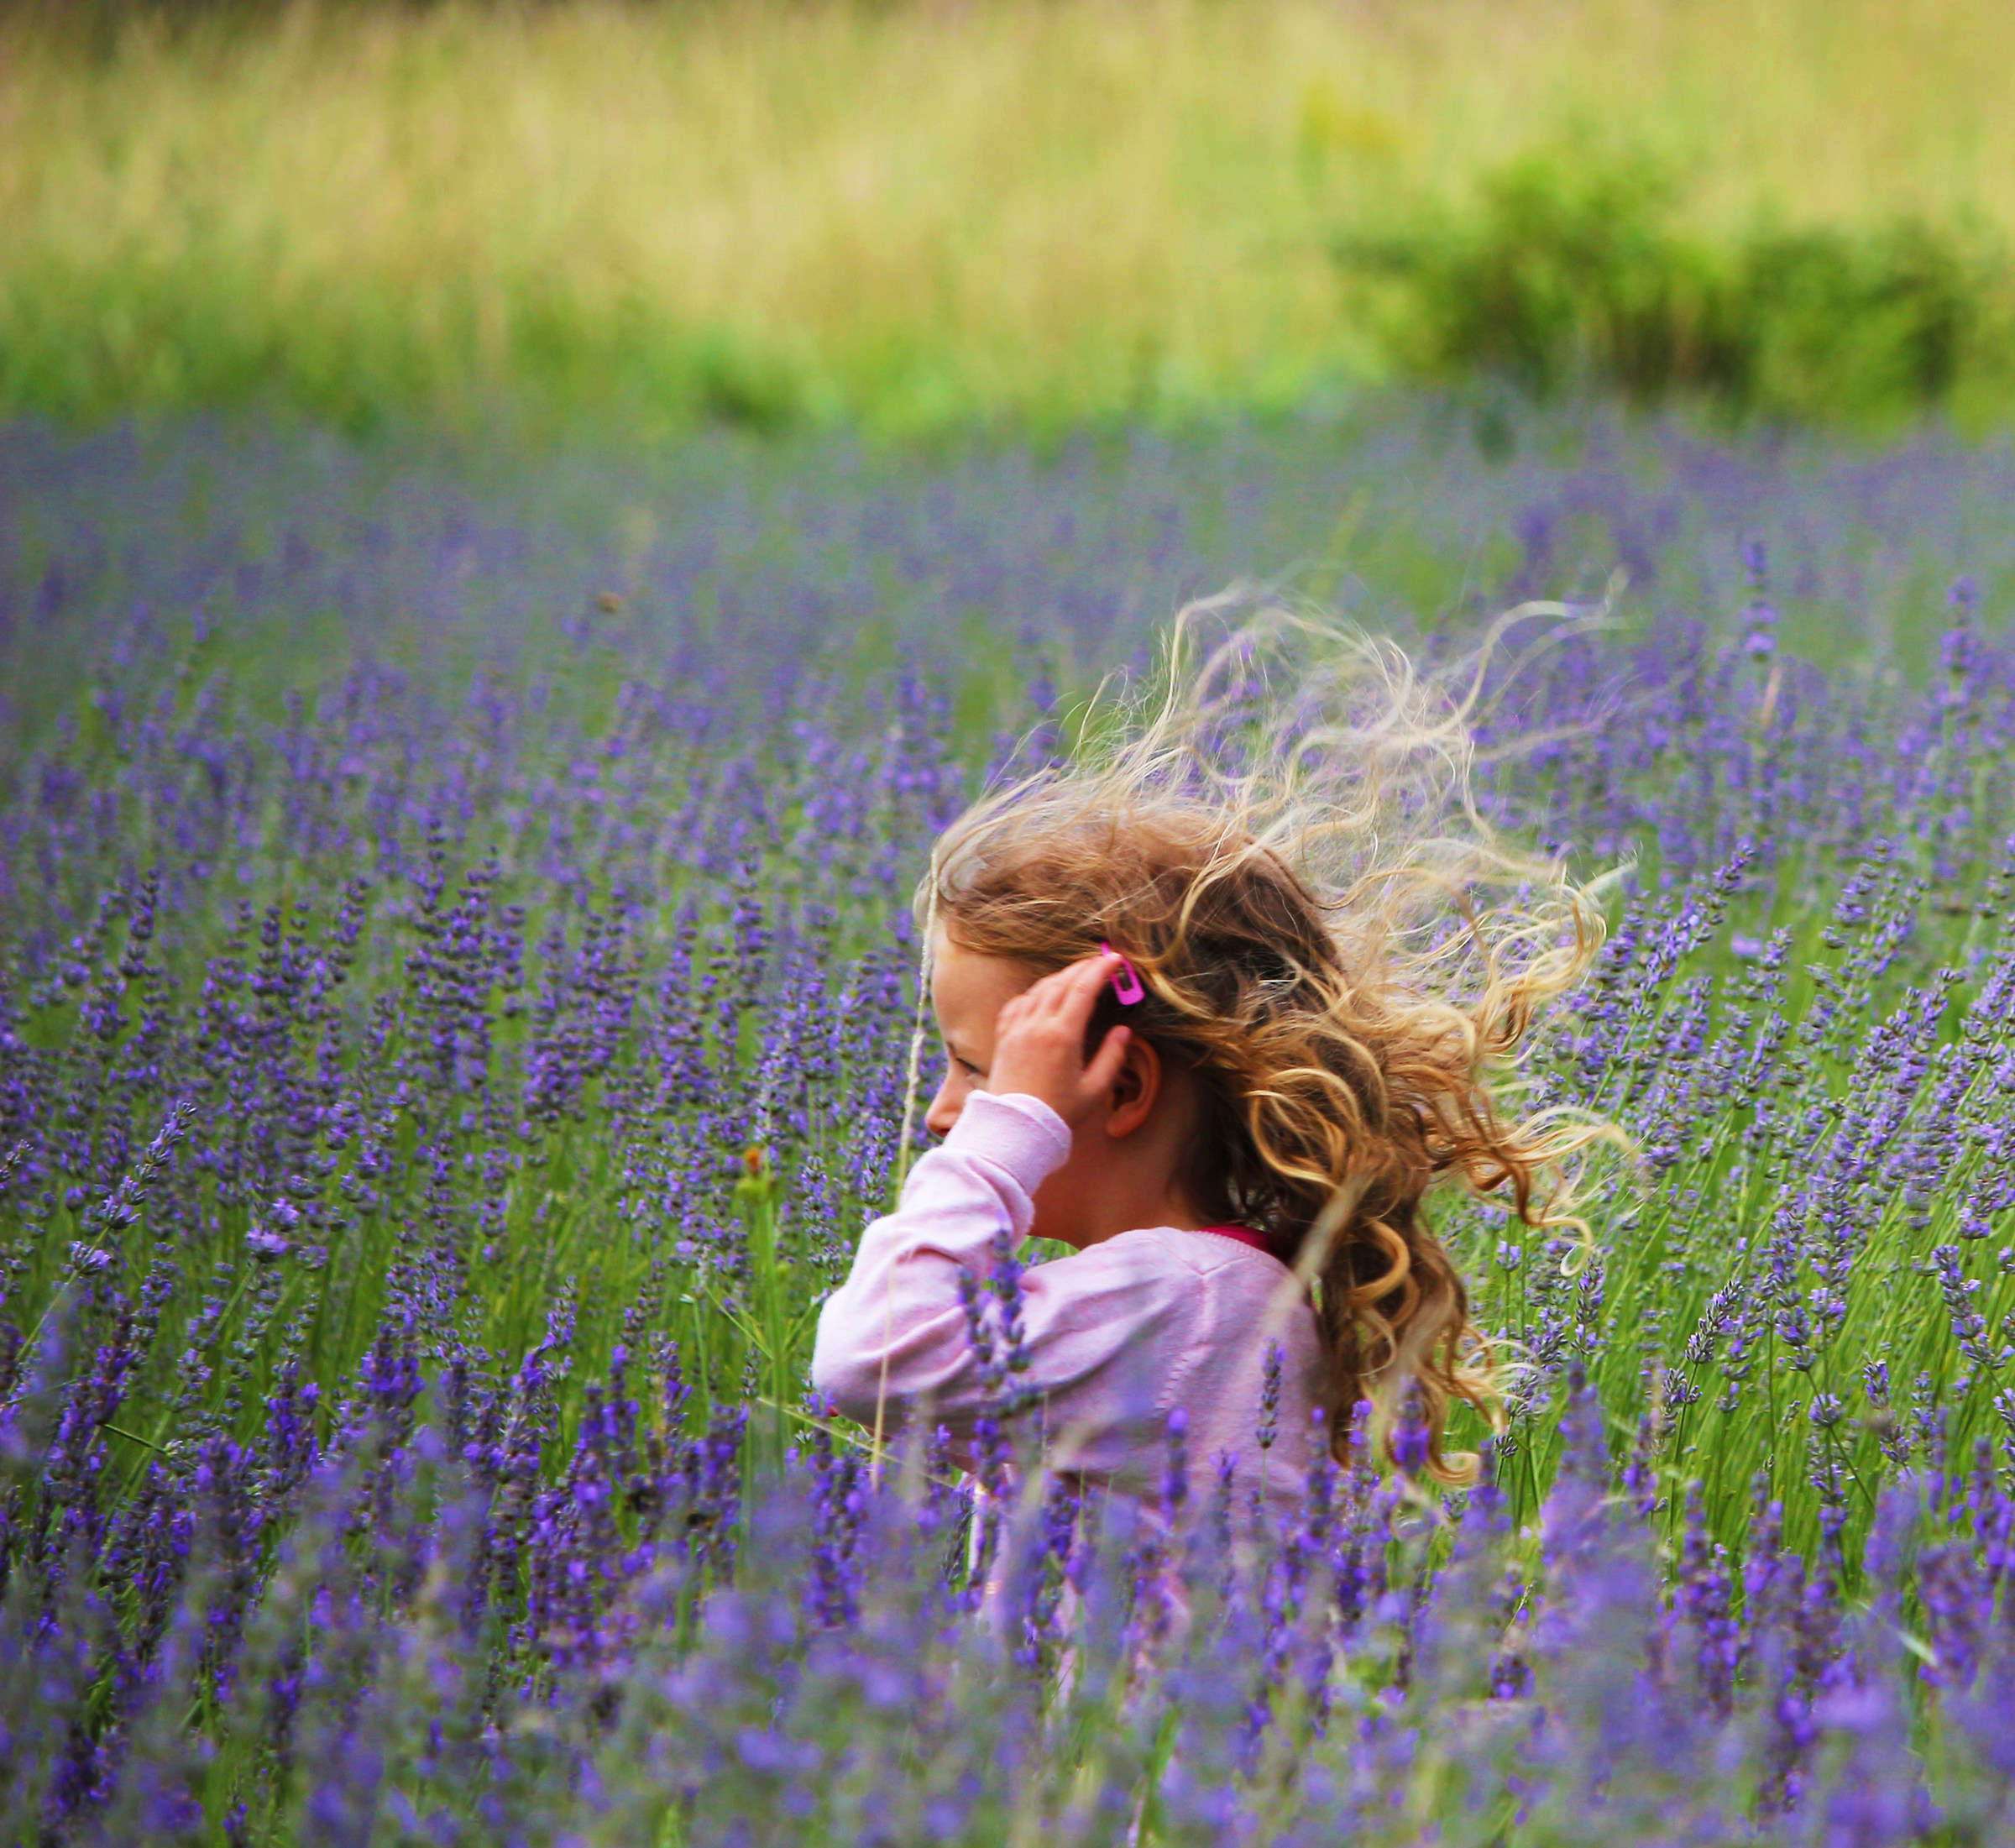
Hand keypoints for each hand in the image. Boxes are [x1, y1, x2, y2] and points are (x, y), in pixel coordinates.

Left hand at [985, 953, 1132, 1127]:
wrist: (1015, 1129)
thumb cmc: (1058, 1113)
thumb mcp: (1095, 1090)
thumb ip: (1112, 1057)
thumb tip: (1124, 1031)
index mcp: (1062, 1035)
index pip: (1083, 989)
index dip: (1101, 970)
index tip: (1116, 959)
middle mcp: (1037, 1025)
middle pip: (1062, 982)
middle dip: (1083, 967)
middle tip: (1101, 961)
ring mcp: (1017, 1029)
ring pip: (1039, 989)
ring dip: (1060, 977)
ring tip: (1077, 975)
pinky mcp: (1004, 1037)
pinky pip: (1018, 1003)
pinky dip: (1034, 992)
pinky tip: (1042, 995)